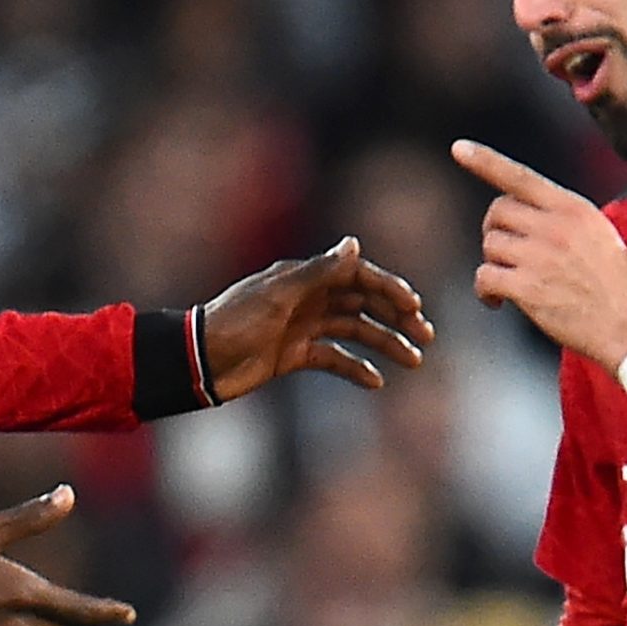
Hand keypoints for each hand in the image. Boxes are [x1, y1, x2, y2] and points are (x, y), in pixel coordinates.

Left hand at [201, 237, 433, 401]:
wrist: (200, 362)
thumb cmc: (236, 322)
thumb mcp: (278, 296)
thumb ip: (318, 272)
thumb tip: (354, 243)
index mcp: (304, 278)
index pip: (357, 276)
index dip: (389, 288)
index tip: (415, 307)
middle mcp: (307, 298)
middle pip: (362, 303)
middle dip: (396, 317)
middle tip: (426, 336)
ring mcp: (302, 326)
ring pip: (354, 331)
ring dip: (385, 344)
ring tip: (414, 362)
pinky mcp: (294, 354)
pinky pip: (333, 358)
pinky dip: (355, 368)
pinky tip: (376, 382)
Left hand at [452, 139, 626, 369]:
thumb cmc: (621, 287)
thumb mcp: (600, 234)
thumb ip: (564, 219)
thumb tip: (529, 218)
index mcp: (574, 209)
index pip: (521, 176)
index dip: (485, 161)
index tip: (460, 148)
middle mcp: (554, 227)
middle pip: (497, 211)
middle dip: (495, 230)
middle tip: (507, 250)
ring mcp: (539, 257)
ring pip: (490, 245)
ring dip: (493, 262)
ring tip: (510, 280)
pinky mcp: (526, 288)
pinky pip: (485, 277)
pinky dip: (484, 291)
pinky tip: (497, 300)